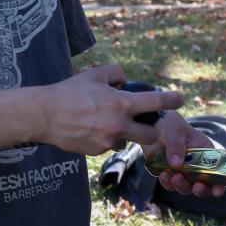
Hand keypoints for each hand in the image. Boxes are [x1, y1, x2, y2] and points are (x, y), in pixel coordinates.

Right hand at [40, 65, 182, 155]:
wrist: (44, 115)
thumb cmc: (69, 92)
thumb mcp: (93, 74)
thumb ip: (115, 73)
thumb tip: (126, 81)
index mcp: (121, 104)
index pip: (156, 104)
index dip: (172, 100)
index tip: (181, 98)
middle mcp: (118, 126)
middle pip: (151, 134)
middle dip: (152, 129)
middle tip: (145, 122)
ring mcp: (108, 142)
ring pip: (128, 141)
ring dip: (125, 134)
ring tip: (105, 122)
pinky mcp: (97, 152)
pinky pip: (110, 146)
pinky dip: (106, 138)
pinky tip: (91, 129)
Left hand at [143, 111, 225, 198]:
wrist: (151, 123)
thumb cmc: (170, 123)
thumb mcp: (175, 131)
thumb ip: (176, 146)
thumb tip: (176, 165)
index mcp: (205, 152)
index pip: (217, 171)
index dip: (220, 183)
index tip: (217, 190)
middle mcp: (196, 164)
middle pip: (203, 184)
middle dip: (201, 189)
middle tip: (196, 187)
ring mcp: (182, 170)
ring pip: (186, 187)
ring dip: (182, 186)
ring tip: (174, 178)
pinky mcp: (168, 173)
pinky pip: (170, 184)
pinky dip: (168, 184)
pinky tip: (163, 176)